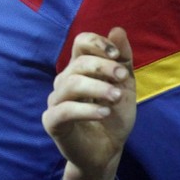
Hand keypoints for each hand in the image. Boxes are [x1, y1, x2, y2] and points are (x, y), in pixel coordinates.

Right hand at [42, 27, 135, 179]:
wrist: (109, 149)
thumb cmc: (115, 114)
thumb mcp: (126, 84)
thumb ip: (123, 59)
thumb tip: (117, 29)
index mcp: (81, 67)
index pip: (81, 42)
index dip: (98, 43)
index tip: (118, 56)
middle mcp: (65, 80)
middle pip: (79, 62)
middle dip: (105, 67)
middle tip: (124, 78)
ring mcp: (56, 101)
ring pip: (70, 84)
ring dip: (98, 88)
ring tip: (117, 97)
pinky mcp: (52, 122)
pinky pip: (63, 110)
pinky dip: (86, 109)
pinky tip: (104, 112)